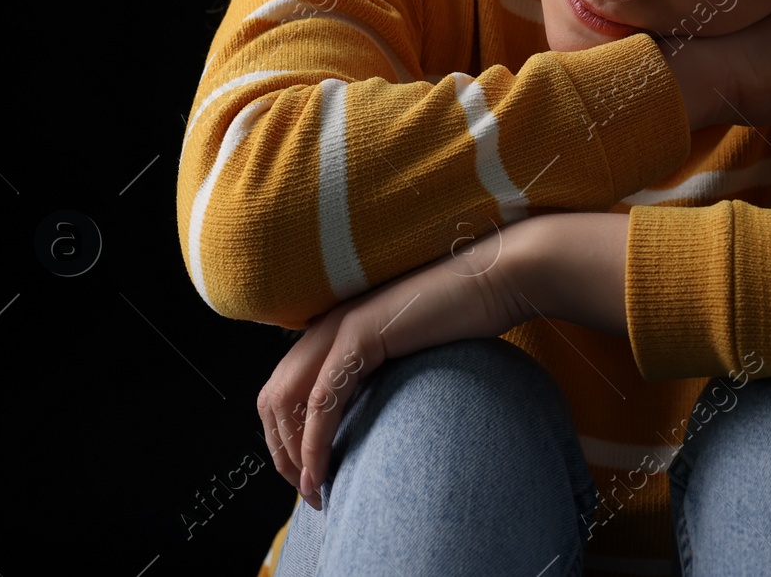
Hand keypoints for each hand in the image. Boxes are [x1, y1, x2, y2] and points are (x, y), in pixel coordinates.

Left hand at [256, 221, 538, 509]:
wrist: (497, 280)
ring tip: (315, 490)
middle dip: (281, 452)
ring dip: (292, 454)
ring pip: (285, 401)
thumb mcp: (413, 354)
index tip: (311, 476)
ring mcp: (339, 328)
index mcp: (337, 329)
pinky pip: (321, 400)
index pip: (283, 389)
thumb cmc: (468, 317)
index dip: (286, 438)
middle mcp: (328, 326)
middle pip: (272, 398)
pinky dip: (314, 443)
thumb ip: (384, 375)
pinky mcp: (359, 336)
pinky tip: (324, 470)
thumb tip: (376, 418)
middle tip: (309, 490)